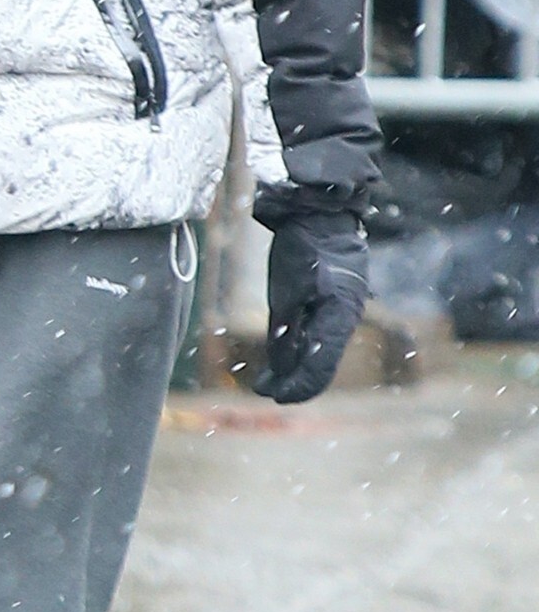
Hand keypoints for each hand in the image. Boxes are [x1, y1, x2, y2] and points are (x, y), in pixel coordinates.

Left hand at [254, 213, 367, 403]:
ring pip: (319, 351)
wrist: (320, 214)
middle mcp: (344, 320)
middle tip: (266, 392)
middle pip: (321, 365)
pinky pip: (319, 335)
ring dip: (295, 367)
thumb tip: (279, 372)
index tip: (274, 397)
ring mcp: (341, 311)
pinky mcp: (334, 302)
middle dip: (294, 382)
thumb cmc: (303, 250)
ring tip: (268, 381)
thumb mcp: (286, 294)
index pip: (319, 369)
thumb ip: (284, 334)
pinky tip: (281, 356)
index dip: (297, 388)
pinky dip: (301, 349)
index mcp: (338, 319)